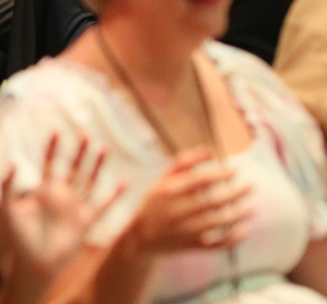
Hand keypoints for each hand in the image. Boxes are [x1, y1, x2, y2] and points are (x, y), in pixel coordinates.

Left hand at [0, 134, 123, 293]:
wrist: (32, 264)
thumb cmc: (16, 239)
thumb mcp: (6, 209)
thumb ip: (6, 186)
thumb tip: (11, 162)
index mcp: (40, 191)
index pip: (48, 164)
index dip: (52, 148)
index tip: (56, 130)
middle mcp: (59, 196)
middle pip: (72, 168)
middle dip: (78, 151)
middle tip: (85, 132)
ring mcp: (73, 208)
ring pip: (88, 181)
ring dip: (96, 165)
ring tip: (104, 147)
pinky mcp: (84, 222)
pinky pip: (102, 206)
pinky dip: (113, 195)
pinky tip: (124, 182)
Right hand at [127, 147, 250, 253]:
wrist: (141, 237)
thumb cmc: (155, 202)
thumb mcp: (162, 180)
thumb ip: (183, 163)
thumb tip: (209, 150)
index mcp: (168, 191)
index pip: (199, 180)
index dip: (219, 175)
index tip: (235, 170)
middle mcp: (177, 211)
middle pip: (212, 201)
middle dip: (235, 193)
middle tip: (252, 186)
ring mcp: (185, 230)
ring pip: (217, 222)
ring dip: (238, 215)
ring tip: (254, 208)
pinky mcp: (192, 246)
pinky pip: (217, 244)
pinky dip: (232, 240)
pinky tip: (245, 231)